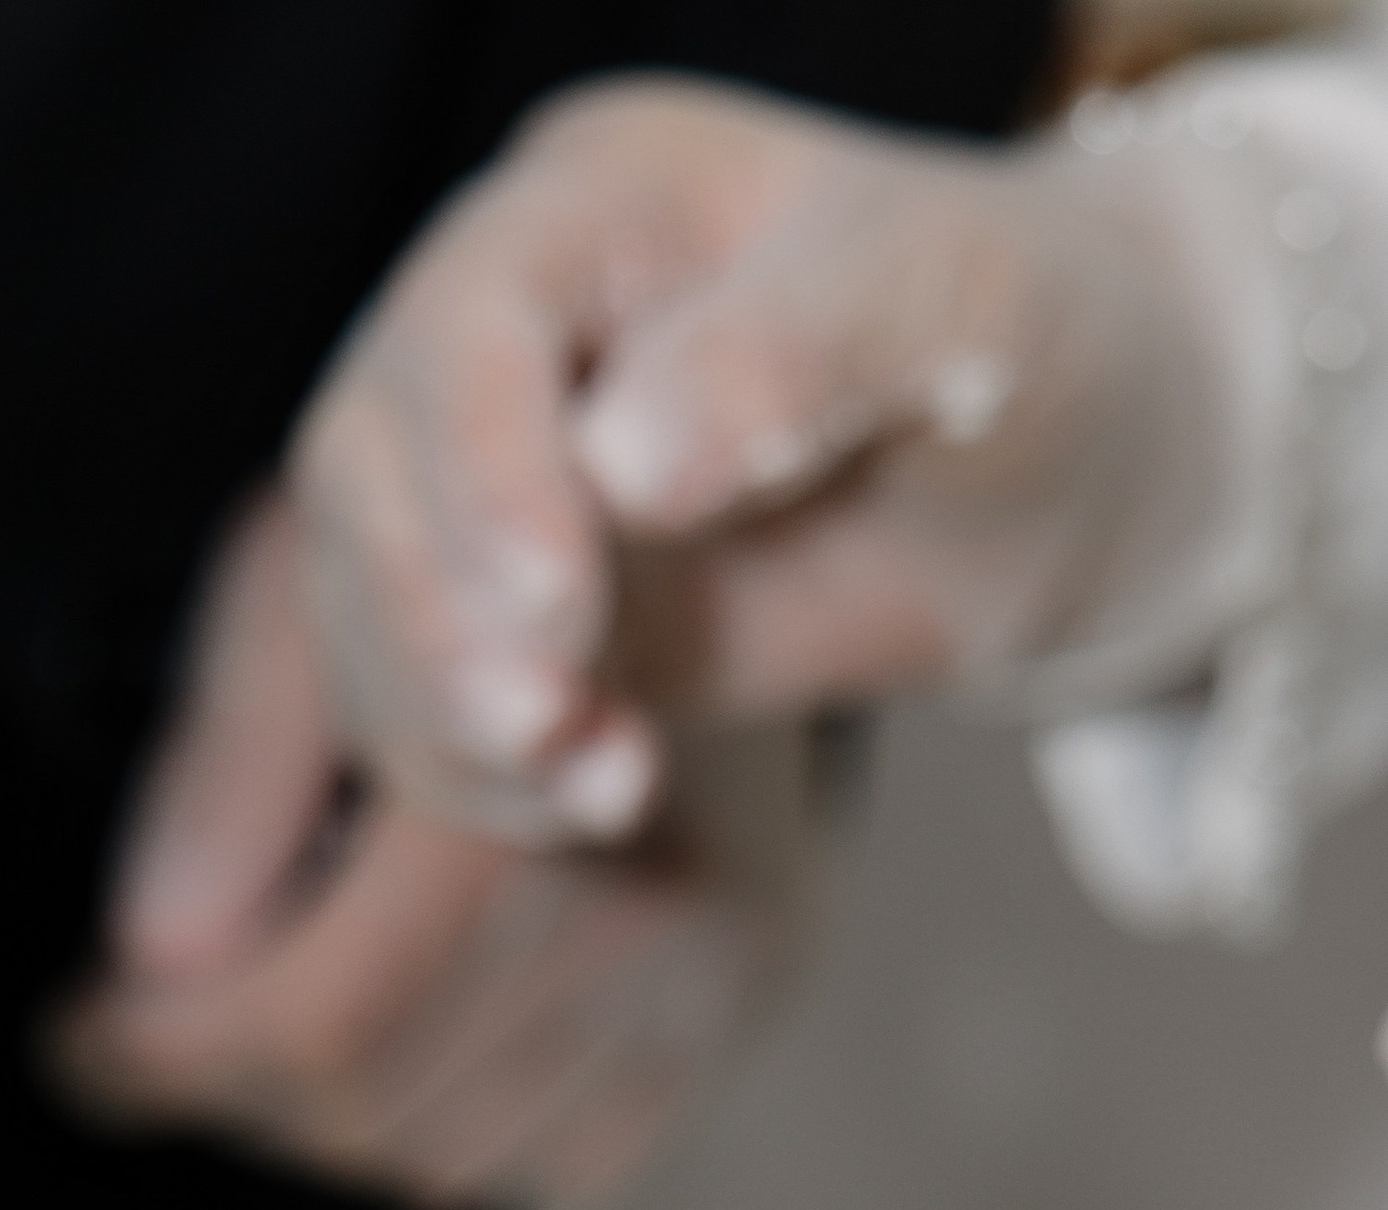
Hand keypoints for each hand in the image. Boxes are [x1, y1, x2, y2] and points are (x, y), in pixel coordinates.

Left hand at [54, 493, 817, 1209]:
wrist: (712, 485)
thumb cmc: (483, 501)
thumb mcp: (318, 558)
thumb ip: (228, 762)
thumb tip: (156, 956)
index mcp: (535, 774)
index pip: (318, 1019)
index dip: (170, 1054)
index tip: (83, 1039)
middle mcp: (650, 895)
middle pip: (371, 1108)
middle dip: (232, 1086)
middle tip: (148, 1032)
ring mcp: (709, 971)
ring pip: (441, 1161)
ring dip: (325, 1116)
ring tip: (270, 1005)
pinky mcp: (733, 1015)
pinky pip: (538, 1164)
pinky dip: (438, 1125)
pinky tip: (401, 1019)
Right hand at [289, 77, 1258, 841]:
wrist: (1050, 472)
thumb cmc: (1016, 339)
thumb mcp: (953, 306)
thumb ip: (797, 350)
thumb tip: (625, 459)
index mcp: (603, 199)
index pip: (468, 319)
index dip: (483, 465)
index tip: (559, 606)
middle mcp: (510, 326)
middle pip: (370, 463)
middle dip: (439, 617)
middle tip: (551, 728)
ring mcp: (489, 477)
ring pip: (372, 601)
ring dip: (460, 719)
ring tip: (610, 786)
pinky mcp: (506, 616)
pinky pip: (426, 707)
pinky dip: (490, 778)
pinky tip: (604, 798)